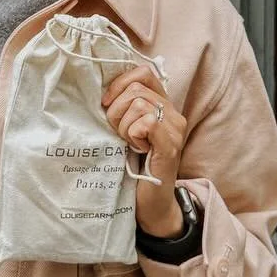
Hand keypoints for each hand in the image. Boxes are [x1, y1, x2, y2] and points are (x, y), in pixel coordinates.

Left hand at [102, 65, 187, 234]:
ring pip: (139, 104)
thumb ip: (123, 108)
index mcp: (162, 105)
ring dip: (123, 125)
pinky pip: (147, 122)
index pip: (143, 72)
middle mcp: (174, 113)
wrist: (151, 205)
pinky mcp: (171, 145)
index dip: (119, 83)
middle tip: (117, 133)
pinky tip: (136, 149)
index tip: (106, 104)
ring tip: (128, 143)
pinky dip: (133, 135)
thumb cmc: (134, 167)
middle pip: (136, 88)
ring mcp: (175, 129)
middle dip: (116, 109)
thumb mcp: (125, 131)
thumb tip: (101, 90)